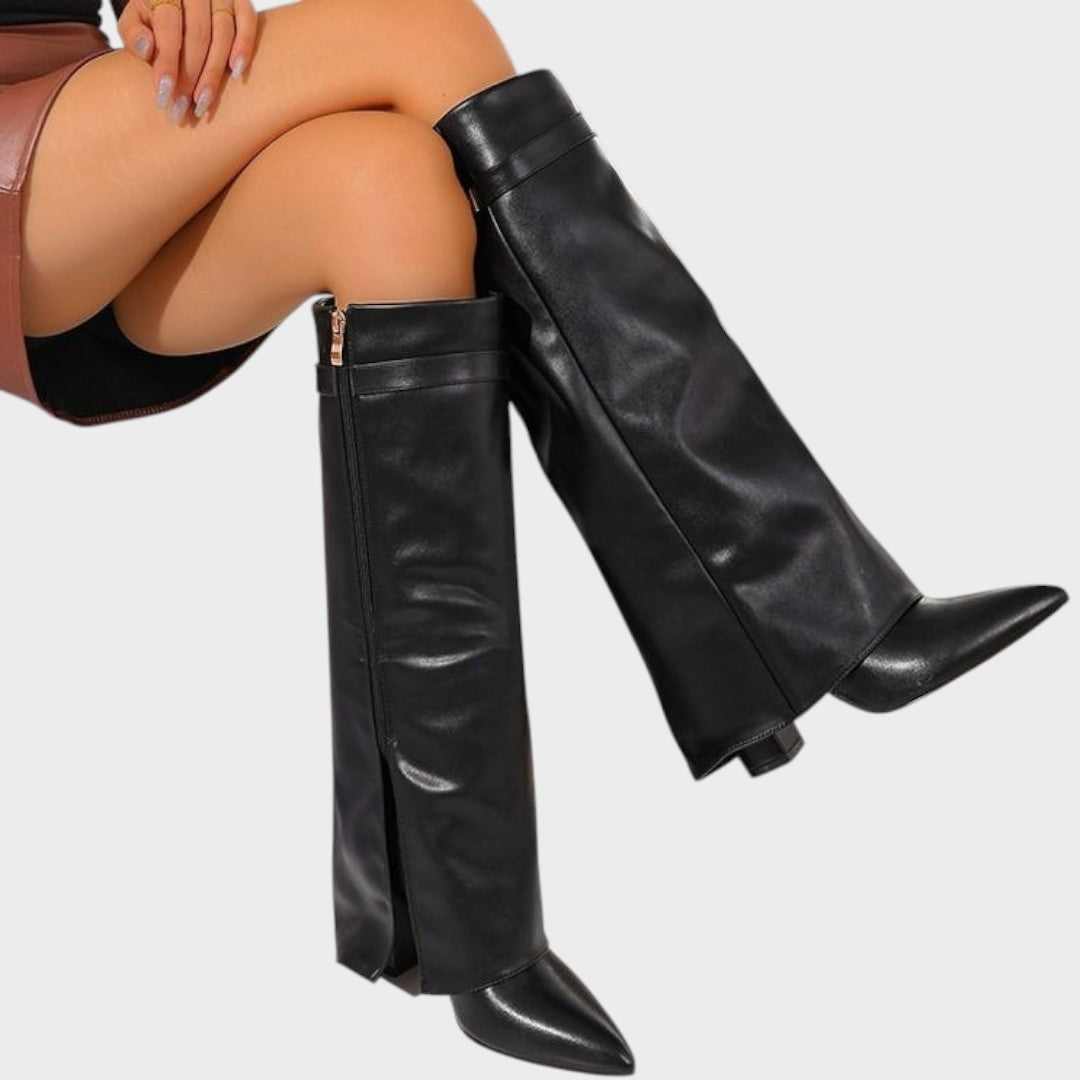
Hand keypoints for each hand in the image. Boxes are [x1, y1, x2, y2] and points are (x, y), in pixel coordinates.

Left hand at [117, 0, 257, 123]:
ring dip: (214, 73)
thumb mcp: (135, 18)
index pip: (168, 27)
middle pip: (198, 35)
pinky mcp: (240, 0)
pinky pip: (248, 20)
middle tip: (182, 108)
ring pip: (223, 34)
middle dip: (190, 76)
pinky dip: (245, 45)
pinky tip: (237, 72)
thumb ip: (133, 32)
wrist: (177, 1)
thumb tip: (146, 48)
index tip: (164, 96)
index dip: (167, 63)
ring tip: (202, 103)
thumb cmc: (154, 15)